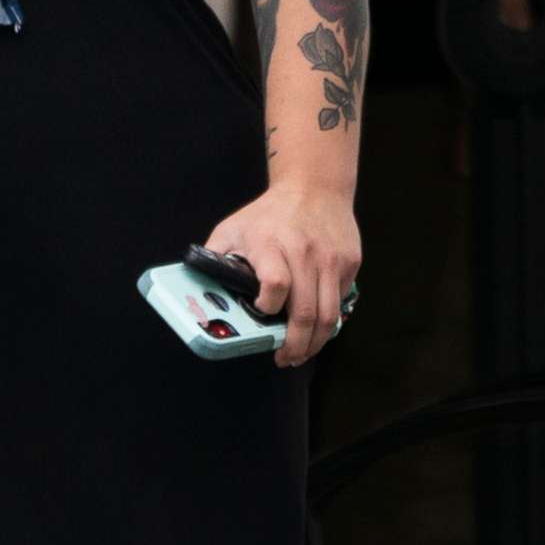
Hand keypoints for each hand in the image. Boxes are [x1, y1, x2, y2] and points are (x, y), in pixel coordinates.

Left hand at [203, 182, 359, 369]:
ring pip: (329, 316)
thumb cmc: (269, 213)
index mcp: (270, 243)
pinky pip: (339, 301)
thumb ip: (214, 259)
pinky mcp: (349, 262)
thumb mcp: (233, 229)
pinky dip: (328, 318)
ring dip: (315, 343)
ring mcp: (330, 258)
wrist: (315, 186)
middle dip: (295, 346)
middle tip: (285, 358)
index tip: (261, 314)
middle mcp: (304, 252)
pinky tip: (315, 323)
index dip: (268, 307)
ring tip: (303, 352)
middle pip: (306, 313)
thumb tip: (195, 293)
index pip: (275, 285)